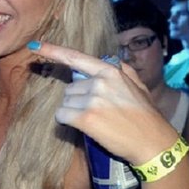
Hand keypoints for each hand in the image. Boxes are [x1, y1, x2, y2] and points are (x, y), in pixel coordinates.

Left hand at [29, 42, 176, 164]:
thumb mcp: (139, 86)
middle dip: (78, 100)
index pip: (76, 58)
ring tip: (97, 121)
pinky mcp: (86, 118)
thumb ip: (122, 71)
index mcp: (111, 72)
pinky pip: (62, 116)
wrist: (153, 143)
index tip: (35, 45)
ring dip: (74, 112)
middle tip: (99, 112)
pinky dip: (67, 122)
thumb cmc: (147, 116)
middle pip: (69, 88)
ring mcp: (92, 100)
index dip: (53, 51)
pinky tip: (85, 127)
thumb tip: (109, 61)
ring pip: (65, 103)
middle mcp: (99, 82)